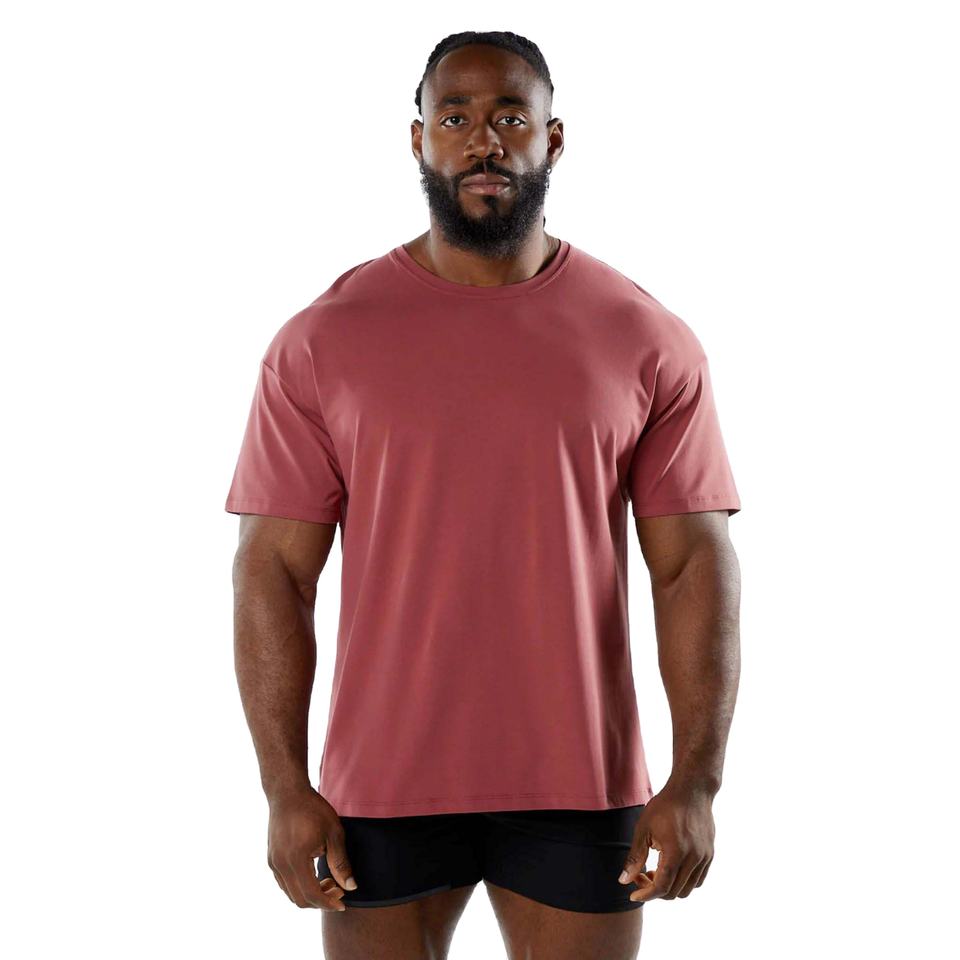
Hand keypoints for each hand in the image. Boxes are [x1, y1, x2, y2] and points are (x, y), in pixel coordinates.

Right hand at [267, 785, 357, 909]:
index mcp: (296, 859)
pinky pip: (284, 883)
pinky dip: (299, 886)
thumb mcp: (333, 833)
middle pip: (299, 899)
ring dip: (309, 894)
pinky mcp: (271, 859)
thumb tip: (351, 887)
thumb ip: (341, 862)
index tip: (343, 903)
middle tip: (338, 889)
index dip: (328, 903)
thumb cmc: (313, 809)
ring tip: (328, 880)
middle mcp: (280, 864)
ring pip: (290, 893)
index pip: (312, 894)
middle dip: (321, 900)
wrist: (287, 792)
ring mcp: (273, 862)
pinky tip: (314, 874)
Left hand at [618, 782, 715, 902]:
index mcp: (676, 852)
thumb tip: (624, 880)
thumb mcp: (643, 828)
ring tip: (656, 871)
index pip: (662, 887)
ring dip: (670, 888)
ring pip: (687, 889)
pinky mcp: (710, 855)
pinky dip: (683, 882)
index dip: (646, 895)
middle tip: (641, 875)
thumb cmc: (664, 806)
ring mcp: (704, 857)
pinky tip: (671, 868)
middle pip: (674, 892)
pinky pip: (698, 880)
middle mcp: (693, 858)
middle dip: (654, 890)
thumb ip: (635, 857)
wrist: (691, 790)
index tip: (633, 894)